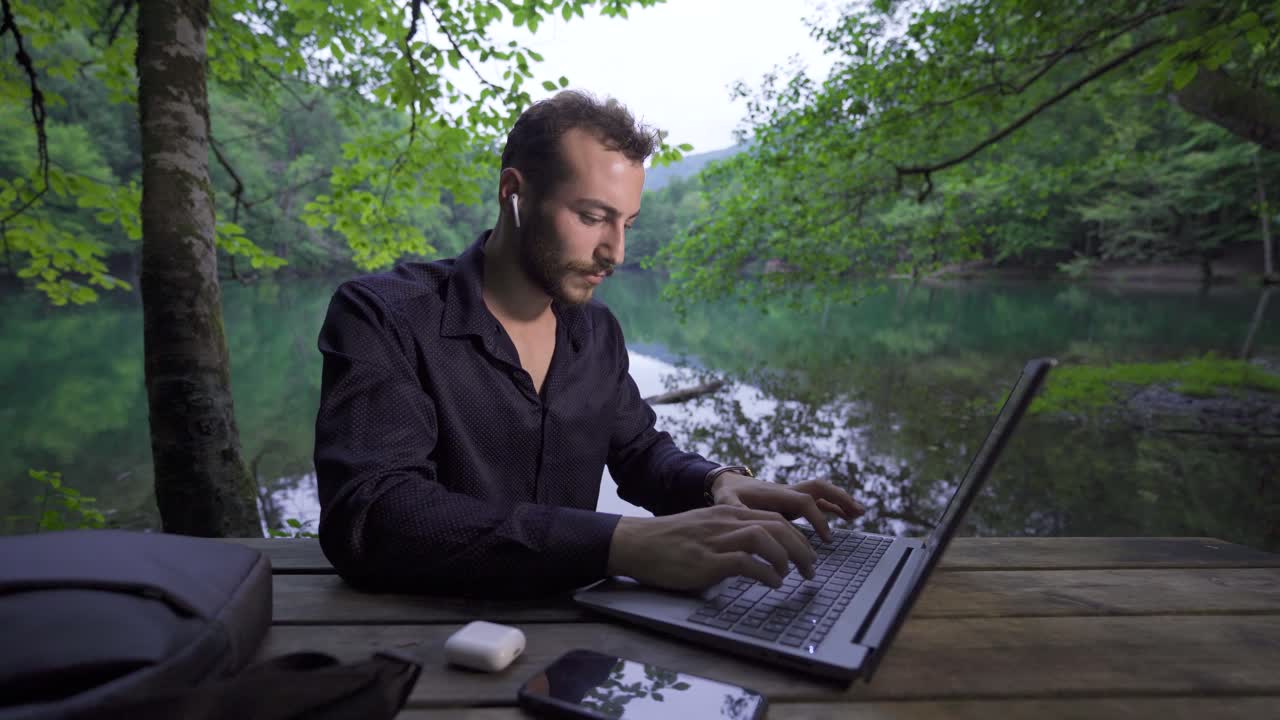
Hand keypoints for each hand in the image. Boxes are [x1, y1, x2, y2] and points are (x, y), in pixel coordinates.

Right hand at [606, 505, 819, 591]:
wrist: (637, 543)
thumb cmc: (669, 541)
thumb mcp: (705, 529)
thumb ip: (729, 535)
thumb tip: (754, 556)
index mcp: (728, 511)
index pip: (776, 517)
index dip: (798, 537)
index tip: (807, 555)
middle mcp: (726, 521)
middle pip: (778, 525)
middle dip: (802, 548)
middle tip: (812, 569)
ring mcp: (717, 539)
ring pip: (766, 538)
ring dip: (787, 558)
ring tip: (795, 576)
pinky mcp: (707, 561)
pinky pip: (746, 562)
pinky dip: (766, 573)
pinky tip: (773, 584)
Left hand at [711, 473, 864, 543]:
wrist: (726, 481)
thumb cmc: (727, 495)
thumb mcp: (727, 503)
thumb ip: (736, 512)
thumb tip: (747, 525)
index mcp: (775, 493)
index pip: (804, 502)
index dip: (818, 518)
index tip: (827, 539)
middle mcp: (787, 490)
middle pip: (819, 488)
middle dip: (839, 499)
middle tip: (857, 513)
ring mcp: (791, 494)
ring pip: (822, 492)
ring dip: (841, 500)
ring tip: (860, 513)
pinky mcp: (792, 499)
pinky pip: (817, 500)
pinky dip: (833, 506)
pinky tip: (847, 515)